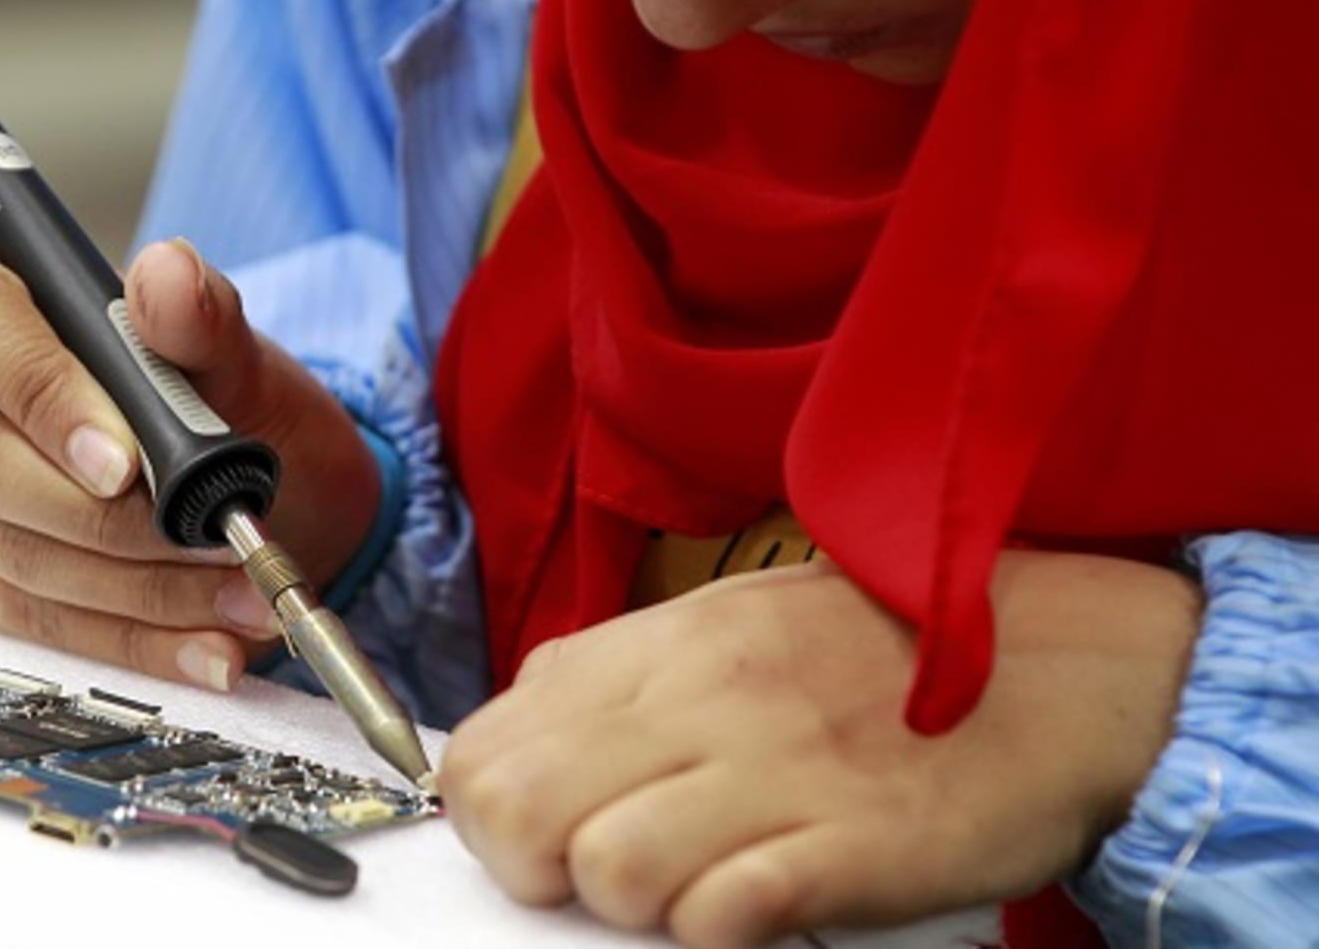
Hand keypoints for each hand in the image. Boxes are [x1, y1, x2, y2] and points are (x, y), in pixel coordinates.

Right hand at [0, 239, 378, 691]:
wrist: (245, 479)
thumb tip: (169, 275)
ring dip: (136, 591)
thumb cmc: (222, 397)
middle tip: (209, 543)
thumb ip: (201, 312)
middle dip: (109, 523)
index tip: (126, 464)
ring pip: (12, 555)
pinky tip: (203, 650)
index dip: (42, 399)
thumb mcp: (233, 348)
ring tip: (237, 600)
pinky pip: (30, 624)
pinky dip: (127, 643)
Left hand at [439, 551, 1202, 947]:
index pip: (483, 747)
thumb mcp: (727, 626)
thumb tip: (525, 750)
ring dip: (632, 905)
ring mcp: (775, 767)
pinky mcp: (854, 842)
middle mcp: (698, 697)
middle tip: (597, 883)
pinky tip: (758, 906)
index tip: (540, 840)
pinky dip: (720, 928)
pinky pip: (726, 911)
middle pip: (514, 810)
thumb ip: (619, 682)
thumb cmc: (879, 649)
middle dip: (533, 872)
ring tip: (694, 889)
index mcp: (656, 648)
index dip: (489, 815)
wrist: (1062, 654)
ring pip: (606, 869)